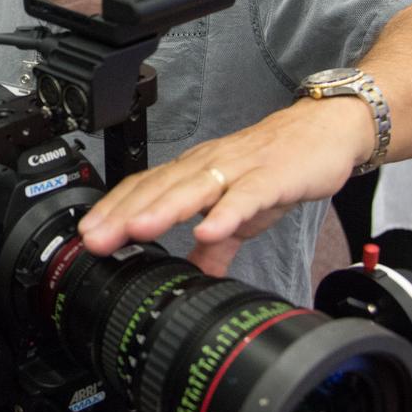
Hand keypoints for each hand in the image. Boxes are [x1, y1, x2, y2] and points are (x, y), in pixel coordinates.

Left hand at [77, 97, 369, 276]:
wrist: (324, 132)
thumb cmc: (275, 168)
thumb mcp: (240, 214)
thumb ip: (215, 247)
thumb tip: (194, 279)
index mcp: (194, 175)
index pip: (144, 190)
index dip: (114, 212)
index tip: (86, 239)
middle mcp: (207, 168)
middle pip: (158, 189)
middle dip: (123, 214)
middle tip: (95, 239)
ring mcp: (238, 170)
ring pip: (194, 188)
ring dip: (163, 209)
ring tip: (136, 230)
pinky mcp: (272, 178)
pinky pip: (245, 196)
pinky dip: (226, 213)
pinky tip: (208, 230)